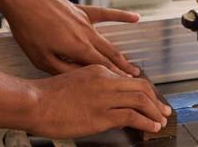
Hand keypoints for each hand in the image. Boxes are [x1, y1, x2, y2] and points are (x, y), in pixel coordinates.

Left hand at [0, 0, 140, 76]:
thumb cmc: (28, 28)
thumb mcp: (41, 58)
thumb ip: (64, 70)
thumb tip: (81, 77)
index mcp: (78, 48)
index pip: (103, 67)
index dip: (116, 78)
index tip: (127, 86)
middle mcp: (86, 34)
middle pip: (109, 55)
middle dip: (123, 68)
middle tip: (135, 79)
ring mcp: (85, 20)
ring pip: (107, 40)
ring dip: (119, 53)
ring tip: (130, 63)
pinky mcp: (80, 10)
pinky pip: (105, 14)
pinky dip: (121, 17)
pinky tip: (135, 18)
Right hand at [27, 65, 170, 138]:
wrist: (34, 101)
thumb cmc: (47, 96)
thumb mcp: (74, 81)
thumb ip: (92, 86)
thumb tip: (106, 99)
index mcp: (98, 70)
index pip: (129, 79)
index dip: (144, 90)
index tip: (150, 99)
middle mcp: (105, 80)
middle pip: (141, 87)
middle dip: (156, 100)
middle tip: (163, 109)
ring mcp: (105, 97)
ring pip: (141, 100)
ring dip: (155, 111)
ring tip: (161, 120)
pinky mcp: (102, 115)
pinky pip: (132, 116)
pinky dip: (146, 122)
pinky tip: (151, 127)